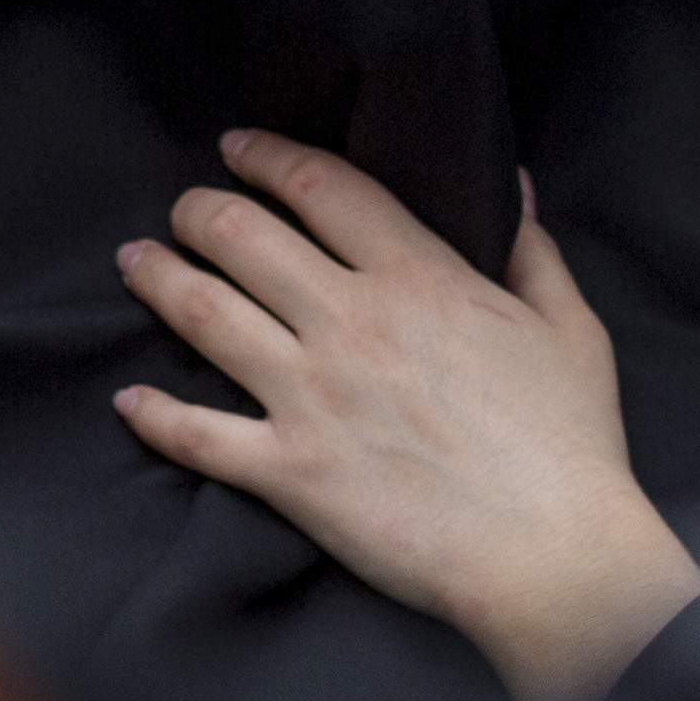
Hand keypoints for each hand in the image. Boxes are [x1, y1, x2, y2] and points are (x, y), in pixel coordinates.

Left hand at [117, 134, 699, 700]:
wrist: (551, 554)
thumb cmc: (570, 443)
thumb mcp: (569, 329)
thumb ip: (534, 251)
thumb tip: (518, 186)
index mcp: (420, 278)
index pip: (324, 187)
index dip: (270, 157)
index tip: (237, 146)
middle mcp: (350, 323)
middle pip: (245, 238)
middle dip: (200, 212)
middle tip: (182, 210)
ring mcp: (311, 397)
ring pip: (205, 316)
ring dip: (160, 281)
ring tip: (134, 262)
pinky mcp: (290, 472)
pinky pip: (198, 435)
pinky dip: (155, 416)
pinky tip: (128, 401)